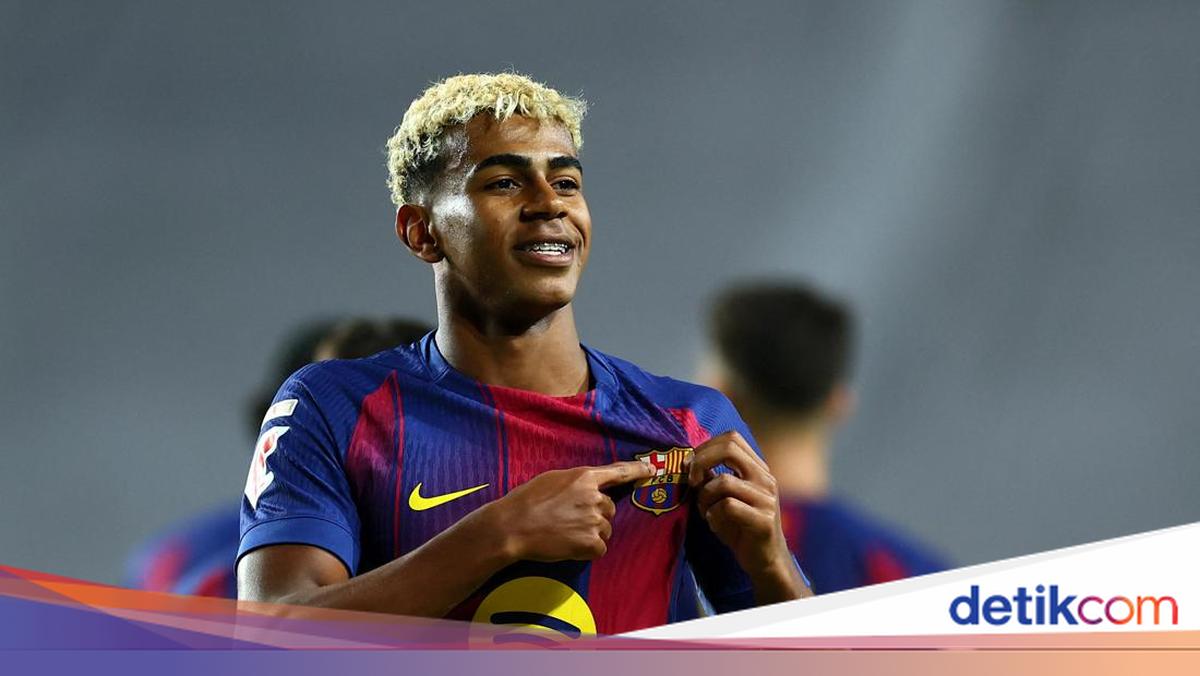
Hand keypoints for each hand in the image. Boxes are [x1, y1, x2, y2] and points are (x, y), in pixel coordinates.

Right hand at [490, 460, 653, 561]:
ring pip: (605, 529)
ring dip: (590, 533)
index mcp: (585, 477)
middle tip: (569, 520)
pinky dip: (587, 550)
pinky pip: (599, 548)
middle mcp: (594, 497)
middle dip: (595, 515)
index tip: (651, 470)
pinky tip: (567, 545)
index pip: (618, 472)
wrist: (513, 526)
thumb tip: (587, 488)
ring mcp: (595, 520)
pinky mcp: (592, 542)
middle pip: (609, 508)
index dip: (636, 471)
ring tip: (564, 533)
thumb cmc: (526, 501)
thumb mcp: (552, 479)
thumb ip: (576, 482)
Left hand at [689, 431, 806, 598]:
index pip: (731, 438)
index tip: (689, 466)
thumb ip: (712, 478)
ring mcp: (766, 498)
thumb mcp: (725, 497)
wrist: (764, 560)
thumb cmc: (741, 527)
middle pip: (729, 449)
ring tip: (705, 511)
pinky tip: (714, 524)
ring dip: (704, 497)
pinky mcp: (763, 520)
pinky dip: (713, 515)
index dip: (705, 447)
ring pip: (723, 482)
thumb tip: (689, 462)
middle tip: (691, 481)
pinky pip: (727, 506)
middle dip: (701, 461)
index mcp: (757, 469)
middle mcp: (765, 478)